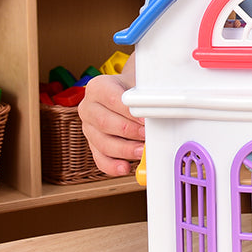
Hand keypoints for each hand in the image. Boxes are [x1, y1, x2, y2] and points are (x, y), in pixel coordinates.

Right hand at [78, 58, 143, 176]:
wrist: (125, 92)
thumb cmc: (132, 88)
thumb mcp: (138, 83)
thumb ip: (146, 93)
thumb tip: (163, 105)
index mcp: (98, 87)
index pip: (112, 99)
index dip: (129, 111)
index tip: (145, 119)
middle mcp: (89, 107)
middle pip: (105, 123)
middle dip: (129, 132)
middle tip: (146, 136)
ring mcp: (89, 127)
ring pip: (103, 143)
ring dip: (125, 150)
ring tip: (141, 151)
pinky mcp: (93, 144)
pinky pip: (100, 158)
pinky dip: (113, 165)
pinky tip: (125, 167)